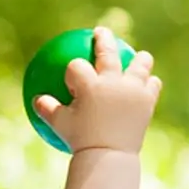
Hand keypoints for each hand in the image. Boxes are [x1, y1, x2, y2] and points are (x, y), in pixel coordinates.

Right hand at [33, 27, 161, 154]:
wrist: (109, 156)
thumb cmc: (80, 140)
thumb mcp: (59, 125)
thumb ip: (48, 109)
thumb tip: (36, 99)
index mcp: (89, 84)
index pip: (77, 66)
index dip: (74, 69)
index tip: (73, 77)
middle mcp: (112, 82)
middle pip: (108, 53)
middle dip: (103, 39)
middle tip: (101, 32)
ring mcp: (132, 90)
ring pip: (139, 65)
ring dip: (140, 59)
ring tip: (141, 57)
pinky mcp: (146, 101)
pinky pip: (152, 87)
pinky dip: (150, 84)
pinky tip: (150, 83)